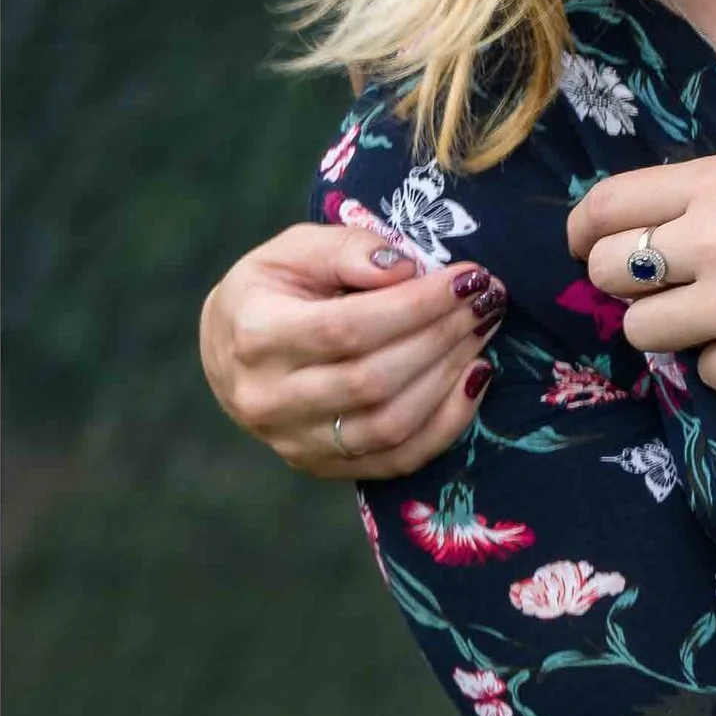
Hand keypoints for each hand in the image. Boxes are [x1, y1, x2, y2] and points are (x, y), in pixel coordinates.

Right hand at [198, 223, 504, 478]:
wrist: (228, 352)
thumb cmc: (272, 289)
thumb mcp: (297, 249)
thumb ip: (348, 249)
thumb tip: (407, 269)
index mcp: (256, 337)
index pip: (347, 329)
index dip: (416, 306)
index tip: (467, 278)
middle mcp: (269, 399)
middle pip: (373, 380)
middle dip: (443, 337)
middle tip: (487, 301)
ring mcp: (294, 442)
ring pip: (389, 425)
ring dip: (450, 378)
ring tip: (482, 332)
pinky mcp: (322, 466)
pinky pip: (397, 459)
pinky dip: (446, 423)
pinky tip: (474, 379)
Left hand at [570, 148, 715, 395]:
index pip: (608, 204)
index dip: (586, 230)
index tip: (589, 244)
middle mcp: (714, 239)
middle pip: (609, 270)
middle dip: (622, 282)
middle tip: (656, 285)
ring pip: (642, 331)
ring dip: (667, 328)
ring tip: (709, 318)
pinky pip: (704, 373)